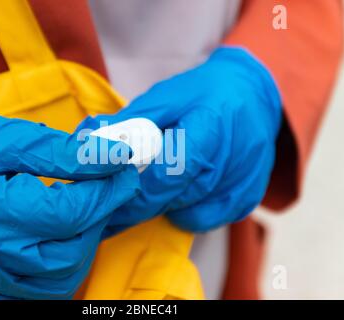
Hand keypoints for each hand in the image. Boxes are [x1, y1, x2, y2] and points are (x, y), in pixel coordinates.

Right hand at [0, 102, 138, 298]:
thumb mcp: (9, 141)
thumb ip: (65, 154)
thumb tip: (115, 156)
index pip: (71, 213)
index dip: (108, 189)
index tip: (125, 166)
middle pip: (72, 252)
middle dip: (101, 216)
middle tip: (109, 185)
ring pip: (61, 279)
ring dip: (86, 243)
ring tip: (87, 208)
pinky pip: (40, 290)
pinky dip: (64, 265)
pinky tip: (65, 235)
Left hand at [78, 47, 281, 234]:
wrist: (252, 97)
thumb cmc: (204, 95)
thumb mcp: (166, 97)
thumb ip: (130, 121)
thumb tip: (91, 141)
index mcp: (207, 130)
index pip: (166, 175)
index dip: (132, 194)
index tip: (105, 204)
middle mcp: (229, 163)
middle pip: (172, 199)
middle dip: (136, 207)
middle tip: (110, 213)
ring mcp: (240, 185)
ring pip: (184, 213)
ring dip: (159, 208)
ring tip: (145, 192)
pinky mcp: (244, 199)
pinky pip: (203, 220)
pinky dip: (183, 212)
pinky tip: (178, 193)